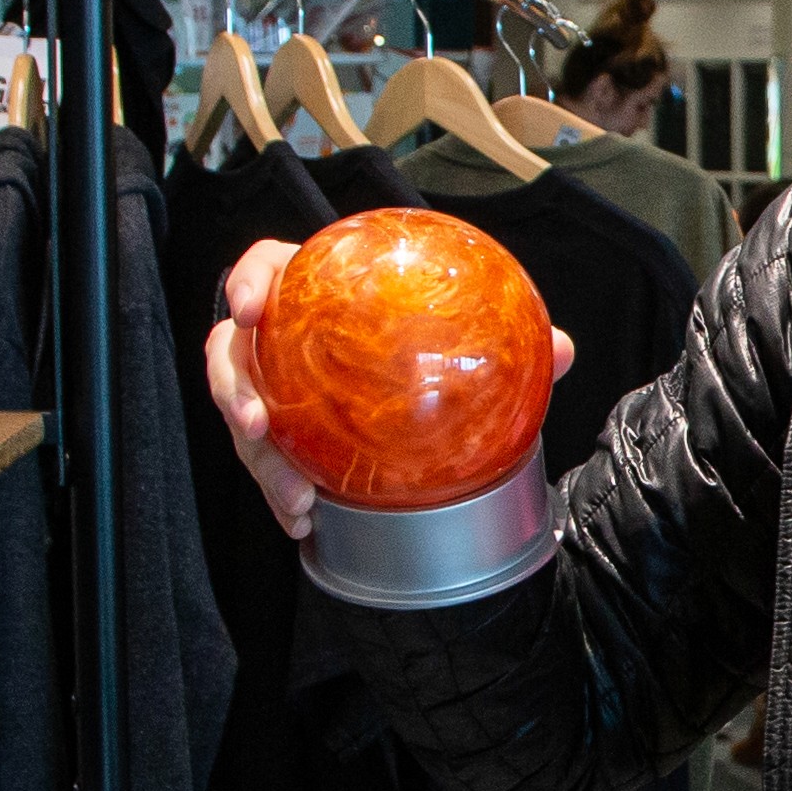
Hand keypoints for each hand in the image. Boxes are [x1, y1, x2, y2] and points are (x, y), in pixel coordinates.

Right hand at [202, 234, 578, 541]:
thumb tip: (560, 349)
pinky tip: (305, 522)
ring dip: (261, 462)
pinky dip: (281, 493)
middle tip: (259, 426)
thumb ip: (504, 340)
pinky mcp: (277, 434)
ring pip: (243, 417)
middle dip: (235, 391)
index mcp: (310, 290)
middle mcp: (279, 338)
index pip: (264, 268)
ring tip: (295, 497)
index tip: (247, 309)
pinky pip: (267, 462)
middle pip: (232, 354)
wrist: (413, 391)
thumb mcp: (460, 338)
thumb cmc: (419, 341)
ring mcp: (271, 386)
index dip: (248, 283)